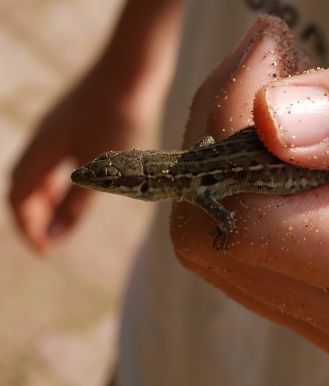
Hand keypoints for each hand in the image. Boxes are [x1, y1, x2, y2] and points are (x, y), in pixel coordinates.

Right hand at [9, 66, 149, 250]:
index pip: (19, 198)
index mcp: (40, 151)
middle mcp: (42, 138)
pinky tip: (82, 183)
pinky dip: (62, 179)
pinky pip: (56, 158)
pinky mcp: (74, 122)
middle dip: (34, 214)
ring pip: (40, 170)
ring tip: (64, 216)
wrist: (133, 69)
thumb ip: (76, 203)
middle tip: (53, 236)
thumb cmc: (118, 117)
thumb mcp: (100, 167)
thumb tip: (56, 237)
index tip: (47, 250)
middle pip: (24, 184)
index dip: (29, 227)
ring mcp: (57, 128)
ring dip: (47, 197)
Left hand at [171, 16, 328, 366]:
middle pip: (219, 240)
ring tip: (284, 104)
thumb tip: (272, 122)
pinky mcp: (314, 311)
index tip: (266, 56)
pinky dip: (238, 190)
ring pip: (214, 248)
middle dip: (225, 136)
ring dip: (229, 159)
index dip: (235, 133)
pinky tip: (282, 151)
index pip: (256, 224)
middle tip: (269, 63)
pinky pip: (233, 254)